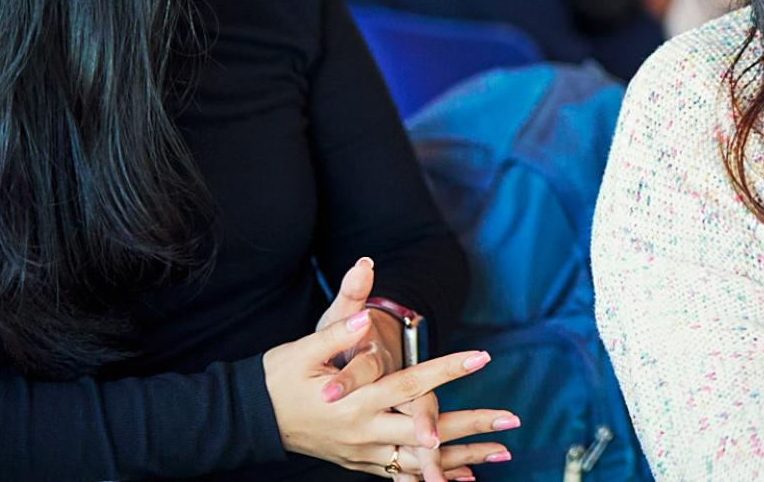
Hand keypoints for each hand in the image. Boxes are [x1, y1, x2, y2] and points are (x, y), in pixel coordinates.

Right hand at [274, 261, 516, 480]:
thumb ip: (339, 326)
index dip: (448, 369)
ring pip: (421, 460)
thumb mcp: (305, 347)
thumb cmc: (279, 377)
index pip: (411, 383)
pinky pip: (402, 475)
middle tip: (512, 420)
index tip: (481, 357)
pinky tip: (462, 479)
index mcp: (356, 401)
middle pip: (427, 430)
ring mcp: (362, 452)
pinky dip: (432, 477)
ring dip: (463, 457)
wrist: (250, 418)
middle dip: (473, 425)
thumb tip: (365, 299)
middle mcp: (364, 431)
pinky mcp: (359, 462)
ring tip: (503, 452)